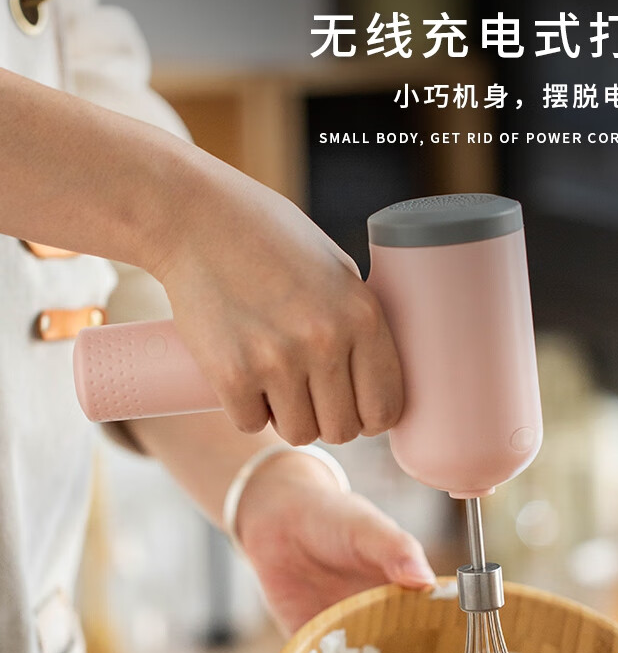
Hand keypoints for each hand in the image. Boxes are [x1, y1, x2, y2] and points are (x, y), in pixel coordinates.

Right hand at [154, 151, 402, 440]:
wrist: (195, 218)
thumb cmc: (270, 238)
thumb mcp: (336, 269)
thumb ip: (358, 322)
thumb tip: (378, 380)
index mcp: (363, 316)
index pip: (386, 408)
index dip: (371, 417)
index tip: (355, 410)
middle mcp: (325, 342)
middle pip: (342, 430)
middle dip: (327, 421)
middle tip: (308, 395)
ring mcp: (278, 361)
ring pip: (299, 434)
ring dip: (287, 419)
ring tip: (274, 382)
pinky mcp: (232, 375)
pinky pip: (252, 423)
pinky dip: (246, 410)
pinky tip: (242, 377)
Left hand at [235, 451, 435, 633]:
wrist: (277, 518)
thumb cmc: (333, 517)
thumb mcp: (369, 528)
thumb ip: (397, 551)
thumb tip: (425, 580)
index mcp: (405, 596)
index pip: (432, 628)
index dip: (443, 650)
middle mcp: (381, 621)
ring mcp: (346, 636)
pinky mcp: (311, 644)